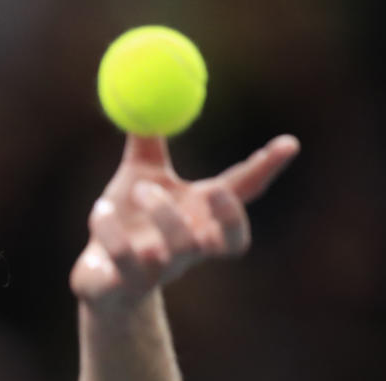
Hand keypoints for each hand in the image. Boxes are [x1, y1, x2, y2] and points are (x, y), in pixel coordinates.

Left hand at [69, 134, 299, 311]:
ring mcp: (162, 270)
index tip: (287, 143)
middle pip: (228, 241)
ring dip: (165, 216)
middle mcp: (190, 247)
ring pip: (180, 249)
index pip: (243, 194)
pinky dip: (115, 234)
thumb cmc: (125, 223)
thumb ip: (148, 140)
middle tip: (213, 187)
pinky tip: (101, 212)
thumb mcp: (138, 175)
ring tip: (140, 190)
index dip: (266, 170)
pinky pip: (129, 262)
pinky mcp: (129, 285)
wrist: (98, 279)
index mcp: (199, 215)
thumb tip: (151, 90)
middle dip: (227, 215)